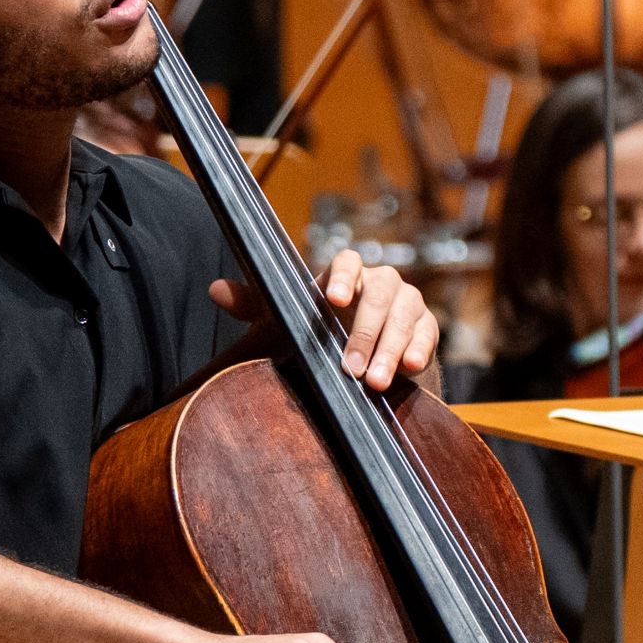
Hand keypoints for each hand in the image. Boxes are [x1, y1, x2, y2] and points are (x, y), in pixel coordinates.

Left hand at [213, 251, 442, 395]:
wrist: (363, 365)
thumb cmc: (319, 337)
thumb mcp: (284, 323)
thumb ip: (254, 305)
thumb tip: (215, 289)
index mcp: (347, 276)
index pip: (349, 260)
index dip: (342, 276)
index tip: (331, 299)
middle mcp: (380, 283)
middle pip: (380, 292)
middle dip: (365, 331)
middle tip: (350, 367)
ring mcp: (406, 304)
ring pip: (404, 315)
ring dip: (389, 348)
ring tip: (374, 382)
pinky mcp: (426, 328)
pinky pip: (427, 334)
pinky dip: (419, 350)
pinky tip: (410, 367)